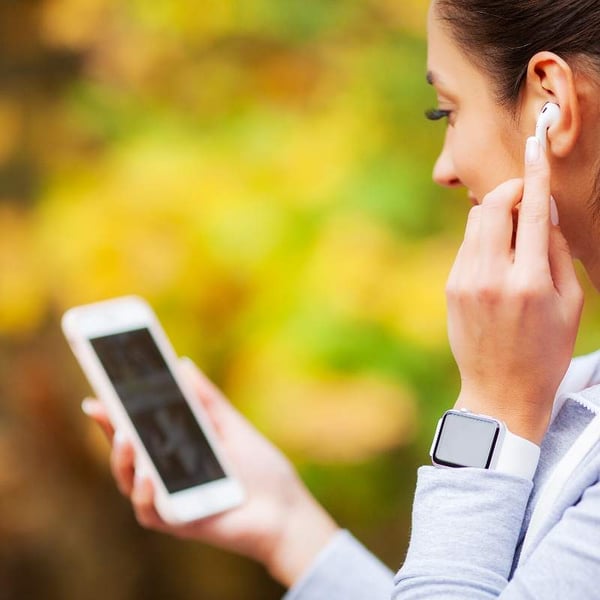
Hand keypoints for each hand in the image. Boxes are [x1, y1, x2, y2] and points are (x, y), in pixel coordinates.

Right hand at [82, 358, 338, 587]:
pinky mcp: (179, 524)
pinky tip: (150, 475)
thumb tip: (183, 364)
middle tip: (103, 409)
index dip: (114, 415)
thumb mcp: (231, 425)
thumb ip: (207, 399)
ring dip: (123, 461)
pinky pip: (150, 512)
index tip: (97, 395)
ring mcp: (170, 501)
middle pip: (127, 455)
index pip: (137, 431)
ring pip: (130, 483)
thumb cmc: (258, 467)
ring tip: (127, 438)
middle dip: (110, 432)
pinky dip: (145, 493)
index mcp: (175, 451)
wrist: (286, 507)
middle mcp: (166, 476)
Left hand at [446, 137, 582, 443]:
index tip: (535, 146)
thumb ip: (557, 252)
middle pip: (492, 205)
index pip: (533, 213)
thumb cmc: (544, 351)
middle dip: (510, 191)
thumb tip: (545, 211)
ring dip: (496, 215)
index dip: (535, 175)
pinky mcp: (450, 287)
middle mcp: (493, 277)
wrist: (500, 391)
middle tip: (525, 200)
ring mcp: (466, 282)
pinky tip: (497, 263)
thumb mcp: (569, 304)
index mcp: (531, 282)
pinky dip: (484, 240)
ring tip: (515, 239)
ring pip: (476, 221)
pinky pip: (467, 245)